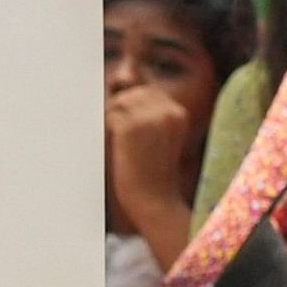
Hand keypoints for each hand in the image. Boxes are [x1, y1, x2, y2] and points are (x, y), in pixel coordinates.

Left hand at [106, 86, 200, 260]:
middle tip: (118, 134)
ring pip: (120, 103)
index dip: (133, 107)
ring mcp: (149, 118)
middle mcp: (167, 112)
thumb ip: (149, 115)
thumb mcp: (161, 139)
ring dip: (113, 119)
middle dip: (121, 110)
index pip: (149, 93)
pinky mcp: (131, 127)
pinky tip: (116, 147)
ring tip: (118, 141)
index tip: (129, 128)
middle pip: (133, 94)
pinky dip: (107, 130)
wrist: (154, 202)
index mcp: (179, 114)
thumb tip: (124, 84)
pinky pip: (110, 117)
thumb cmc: (154, 174)